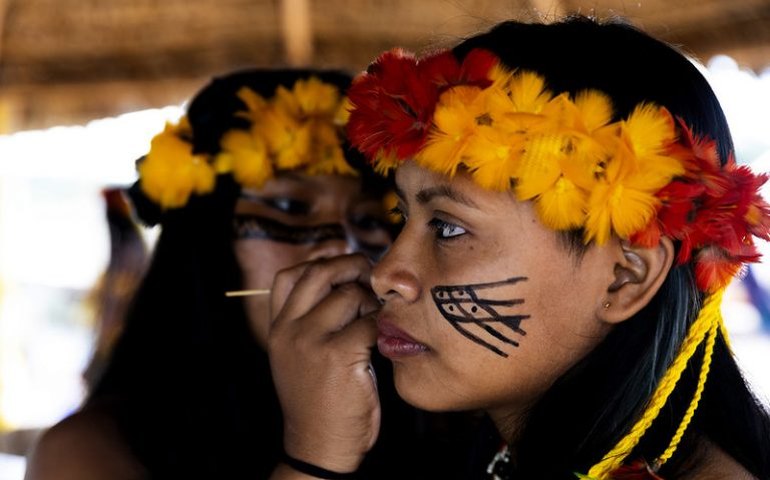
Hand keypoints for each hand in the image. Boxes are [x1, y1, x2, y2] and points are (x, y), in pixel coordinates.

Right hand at [268, 254, 380, 473]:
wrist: (320, 445)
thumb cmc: (320, 399)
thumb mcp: (301, 356)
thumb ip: (311, 320)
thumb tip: (345, 278)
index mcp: (278, 328)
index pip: (290, 275)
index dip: (320, 262)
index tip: (345, 267)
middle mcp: (289, 330)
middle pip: (320, 272)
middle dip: (352, 266)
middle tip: (372, 278)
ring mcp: (310, 342)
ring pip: (350, 295)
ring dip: (372, 303)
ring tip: (377, 321)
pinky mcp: (338, 355)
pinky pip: (370, 322)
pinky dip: (383, 326)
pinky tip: (383, 340)